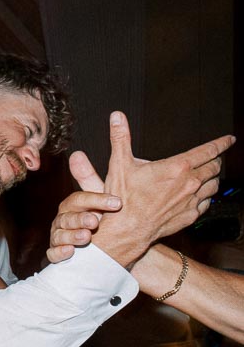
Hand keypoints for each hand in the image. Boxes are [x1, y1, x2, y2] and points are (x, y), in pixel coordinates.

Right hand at [46, 179, 122, 264]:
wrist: (111, 248)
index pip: (79, 199)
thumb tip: (76, 152)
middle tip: (95, 222)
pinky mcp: (59, 254)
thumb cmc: (104, 219)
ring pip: (59, 235)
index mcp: (73, 206)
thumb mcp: (101, 198)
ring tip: (86, 237)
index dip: (96, 200)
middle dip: (81, 219)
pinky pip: (53, 254)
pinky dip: (60, 253)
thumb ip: (89, 177)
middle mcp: (63, 220)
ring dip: (72, 236)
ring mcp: (60, 237)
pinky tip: (71, 252)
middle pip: (67, 218)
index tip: (117, 203)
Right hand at [76, 112, 230, 266]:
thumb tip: (117, 116)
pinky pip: (206, 203)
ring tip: (208, 174)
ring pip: (214, 185)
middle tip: (214, 157)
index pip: (209, 150)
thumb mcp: (119, 164)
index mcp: (177, 167)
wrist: (127, 230)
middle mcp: (190, 183)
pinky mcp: (190, 216)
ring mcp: (192, 201)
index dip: (222, 143)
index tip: (230, 139)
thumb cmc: (123, 198)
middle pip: (215, 167)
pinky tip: (198, 195)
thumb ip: (120, 138)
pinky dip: (205, 196)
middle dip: (216, 159)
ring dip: (213, 178)